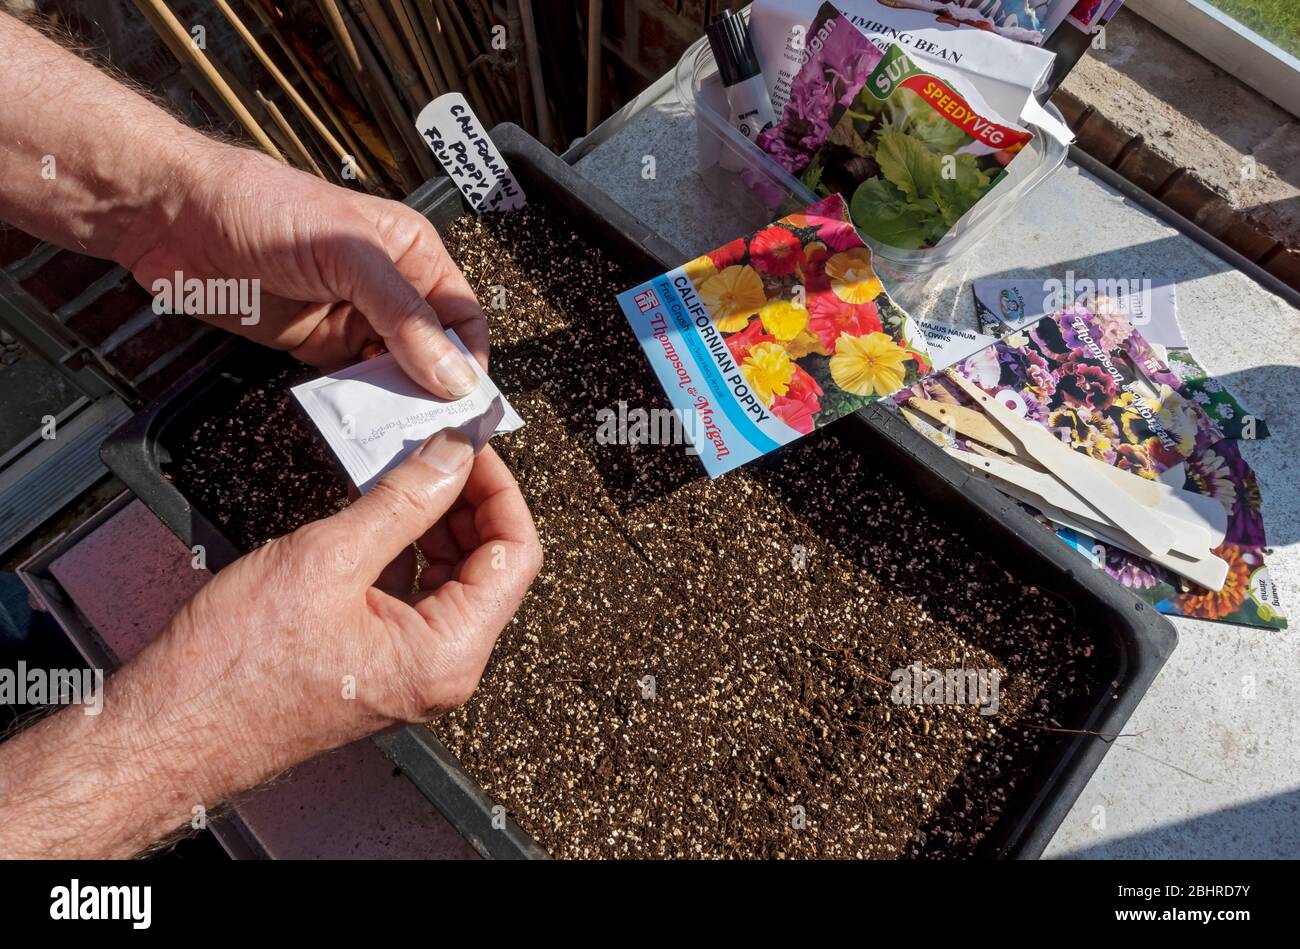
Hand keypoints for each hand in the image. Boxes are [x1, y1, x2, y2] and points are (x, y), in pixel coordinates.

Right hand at [0, 433, 540, 857]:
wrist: (166, 732)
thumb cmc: (231, 671)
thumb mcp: (327, 559)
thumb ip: (404, 501)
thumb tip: (452, 455)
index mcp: (446, 656)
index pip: (517, 556)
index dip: (500, 490)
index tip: (471, 445)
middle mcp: (440, 671)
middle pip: (490, 566)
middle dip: (467, 501)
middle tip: (437, 448)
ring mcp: (409, 670)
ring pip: (451, 577)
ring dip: (434, 520)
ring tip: (403, 470)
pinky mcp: (376, 662)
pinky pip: (411, 594)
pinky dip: (402, 547)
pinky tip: (376, 510)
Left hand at [121, 145, 486, 398]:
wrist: (176, 219)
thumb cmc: (263, 208)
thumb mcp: (348, 255)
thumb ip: (403, 315)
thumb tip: (453, 374)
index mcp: (411, 253)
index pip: (461, 315)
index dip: (470, 358)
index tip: (468, 404)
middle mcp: (388, 289)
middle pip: (433, 351)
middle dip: (436, 389)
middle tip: (437, 430)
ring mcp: (352, 320)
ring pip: (395, 374)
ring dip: (398, 403)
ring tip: (402, 434)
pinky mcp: (316, 346)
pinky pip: (351, 385)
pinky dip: (360, 407)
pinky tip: (363, 425)